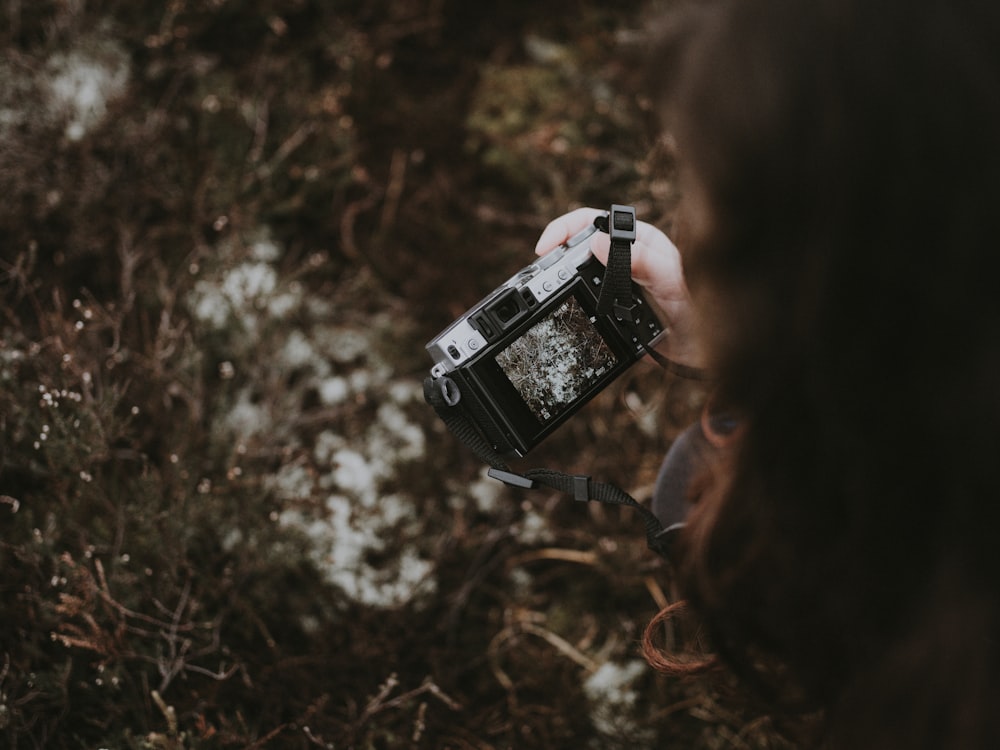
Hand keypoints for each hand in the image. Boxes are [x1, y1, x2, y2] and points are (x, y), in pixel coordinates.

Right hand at [534, 207, 703, 368]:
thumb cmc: (702, 307)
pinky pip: (584, 302)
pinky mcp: (614, 309)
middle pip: (578, 245)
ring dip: (559, 279)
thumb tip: (599, 241)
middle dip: (554, 255)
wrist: (710, 348)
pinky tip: (562, 312)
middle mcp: (626, 258)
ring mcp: (617, 284)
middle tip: (538, 273)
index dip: (565, 229)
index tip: (546, 248)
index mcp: (639, 241)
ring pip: (577, 273)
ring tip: (543, 292)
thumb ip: (643, 260)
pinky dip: (569, 305)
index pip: (593, 221)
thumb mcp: (672, 281)